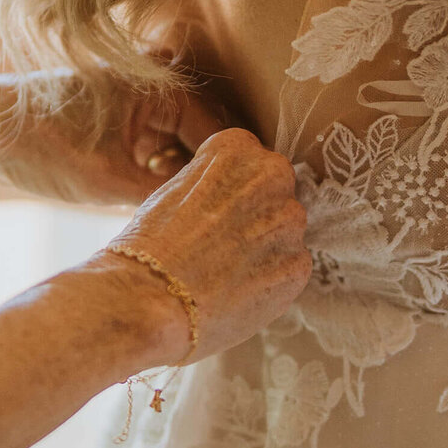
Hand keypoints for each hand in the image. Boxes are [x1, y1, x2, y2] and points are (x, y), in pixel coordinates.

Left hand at [0, 69, 229, 206]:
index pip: (223, 138)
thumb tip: (213, 223)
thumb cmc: (36, 147)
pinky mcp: (126, 118)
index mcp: (164, 86)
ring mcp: (142, 101)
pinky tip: (160, 211)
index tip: (239, 221)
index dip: (232, 182)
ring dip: (186, 183)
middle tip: (220, 230)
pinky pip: (162, 149)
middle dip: (210, 183)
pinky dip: (163, 177)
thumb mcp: (107, 184)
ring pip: (185, 149)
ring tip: (191, 225)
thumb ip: (166, 199)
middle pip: (208, 143)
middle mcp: (160, 84)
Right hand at [84, 127, 312, 364]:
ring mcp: (290, 222)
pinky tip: (239, 289)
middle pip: (274, 192)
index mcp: (238, 148)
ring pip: (284, 230)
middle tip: (221, 242)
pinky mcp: (298, 265)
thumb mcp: (174, 189)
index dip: (229, 189)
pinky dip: (271, 278)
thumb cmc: (149, 245)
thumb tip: (229, 197)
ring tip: (226, 270)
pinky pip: (290, 266)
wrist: (151, 300)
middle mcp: (273, 175)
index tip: (212, 209)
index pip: (249, 160)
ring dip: (265, 246)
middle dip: (255, 213)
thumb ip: (213, 183)